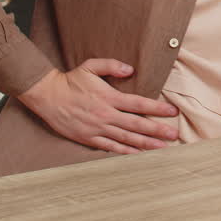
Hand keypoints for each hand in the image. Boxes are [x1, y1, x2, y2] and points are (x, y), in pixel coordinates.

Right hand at [18, 58, 179, 153]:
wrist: (47, 96)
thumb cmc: (71, 80)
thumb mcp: (90, 66)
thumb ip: (112, 65)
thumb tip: (130, 69)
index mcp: (109, 97)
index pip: (139, 104)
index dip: (157, 109)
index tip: (172, 112)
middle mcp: (106, 115)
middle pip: (137, 125)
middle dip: (158, 130)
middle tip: (174, 135)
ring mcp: (98, 128)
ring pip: (127, 139)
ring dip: (146, 144)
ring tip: (162, 149)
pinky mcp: (89, 138)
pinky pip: (111, 147)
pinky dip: (125, 152)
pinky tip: (138, 156)